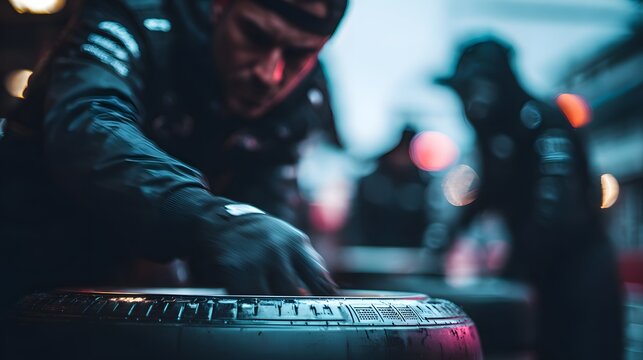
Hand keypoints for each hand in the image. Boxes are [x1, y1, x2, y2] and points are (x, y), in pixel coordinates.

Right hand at [192, 205, 337, 295]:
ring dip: (276, 308)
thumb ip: (311, 265)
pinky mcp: (235, 271)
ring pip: (272, 300)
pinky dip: (255, 305)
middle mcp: (276, 251)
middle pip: (295, 294)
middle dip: (298, 305)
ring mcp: (255, 261)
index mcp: (296, 244)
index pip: (317, 278)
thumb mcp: (294, 242)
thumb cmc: (268, 239)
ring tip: (275, 307)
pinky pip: (250, 299)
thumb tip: (331, 292)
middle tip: (298, 313)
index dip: (325, 297)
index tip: (328, 309)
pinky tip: (256, 300)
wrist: (229, 223)